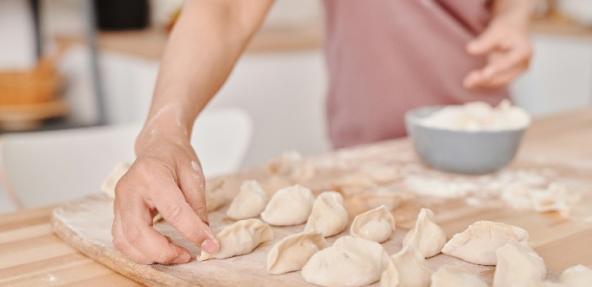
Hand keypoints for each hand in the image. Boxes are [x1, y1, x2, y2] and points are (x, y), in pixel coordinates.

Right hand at [112, 135, 218, 263]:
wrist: (157, 147)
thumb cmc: (175, 157)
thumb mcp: (194, 175)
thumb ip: (197, 205)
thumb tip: (203, 234)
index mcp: (151, 175)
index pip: (173, 210)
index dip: (192, 231)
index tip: (210, 245)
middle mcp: (129, 190)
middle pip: (138, 232)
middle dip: (164, 252)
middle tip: (188, 256)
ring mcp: (119, 203)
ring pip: (125, 241)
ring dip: (151, 256)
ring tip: (176, 254)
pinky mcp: (117, 213)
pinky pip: (122, 240)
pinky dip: (140, 252)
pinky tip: (160, 250)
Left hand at [464, 18, 532, 89]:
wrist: (513, 29)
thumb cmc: (505, 28)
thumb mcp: (495, 31)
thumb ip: (484, 41)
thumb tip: (470, 49)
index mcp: (524, 51)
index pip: (509, 62)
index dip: (496, 69)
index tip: (483, 74)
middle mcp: (524, 64)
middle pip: (504, 76)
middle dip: (486, 79)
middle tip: (467, 82)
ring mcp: (517, 71)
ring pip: (499, 82)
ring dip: (483, 83)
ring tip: (467, 83)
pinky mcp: (510, 75)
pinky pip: (496, 81)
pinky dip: (484, 82)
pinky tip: (470, 82)